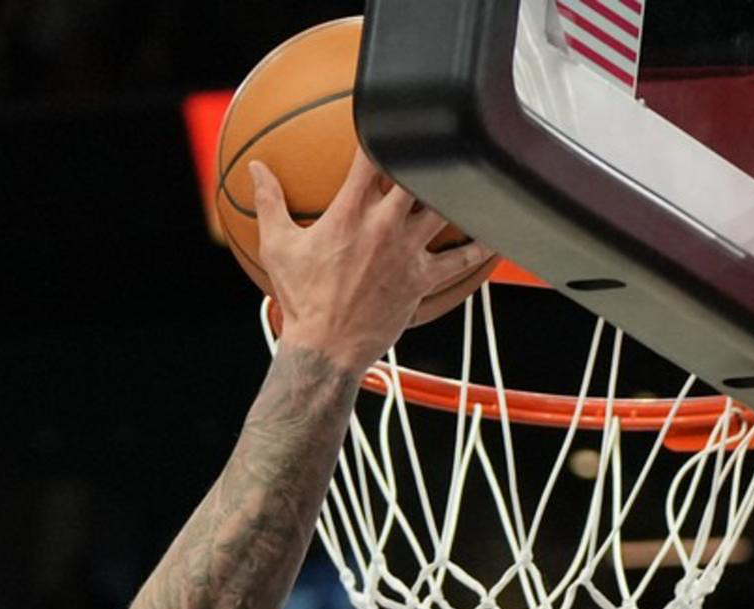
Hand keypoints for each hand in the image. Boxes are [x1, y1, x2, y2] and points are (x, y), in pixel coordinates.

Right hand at [249, 153, 499, 362]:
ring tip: (473, 172)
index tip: (390, 115)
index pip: (372, 156)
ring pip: (444, 209)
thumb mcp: (278, 247)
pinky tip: (498, 232)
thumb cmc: (301, 299)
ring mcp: (408, 253)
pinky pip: (460, 261)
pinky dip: (480, 247)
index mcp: (350, 213)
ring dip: (457, 190)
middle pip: (418, 176)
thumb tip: (256, 168)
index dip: (383, 129)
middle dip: (427, 155)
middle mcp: (384, 227)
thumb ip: (270, 202)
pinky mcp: (423, 279)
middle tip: (438, 137)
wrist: (325, 348)